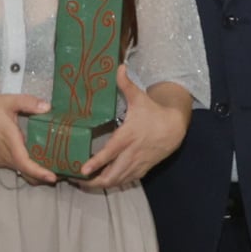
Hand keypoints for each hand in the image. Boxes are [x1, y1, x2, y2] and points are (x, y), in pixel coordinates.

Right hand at [0, 92, 59, 183]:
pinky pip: (16, 167)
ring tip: (54, 167)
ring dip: (36, 173)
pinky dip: (28, 167)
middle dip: (44, 176)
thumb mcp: (9, 101)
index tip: (53, 177)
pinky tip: (37, 159)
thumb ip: (29, 103)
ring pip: (21, 171)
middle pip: (27, 173)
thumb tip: (47, 107)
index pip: (25, 163)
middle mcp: (5, 155)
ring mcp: (1, 159)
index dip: (39, 172)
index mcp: (10, 142)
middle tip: (63, 173)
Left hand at [75, 71, 186, 189]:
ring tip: (83, 184)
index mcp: (128, 136)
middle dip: (93, 182)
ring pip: (118, 181)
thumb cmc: (153, 112)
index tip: (82, 170)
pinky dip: (113, 184)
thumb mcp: (139, 98)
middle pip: (112, 174)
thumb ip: (126, 84)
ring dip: (100, 185)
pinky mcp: (142, 170)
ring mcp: (137, 164)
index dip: (96, 162)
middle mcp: (131, 153)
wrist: (175, 127)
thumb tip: (118, 66)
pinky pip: (125, 181)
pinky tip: (100, 184)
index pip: (110, 152)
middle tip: (75, 180)